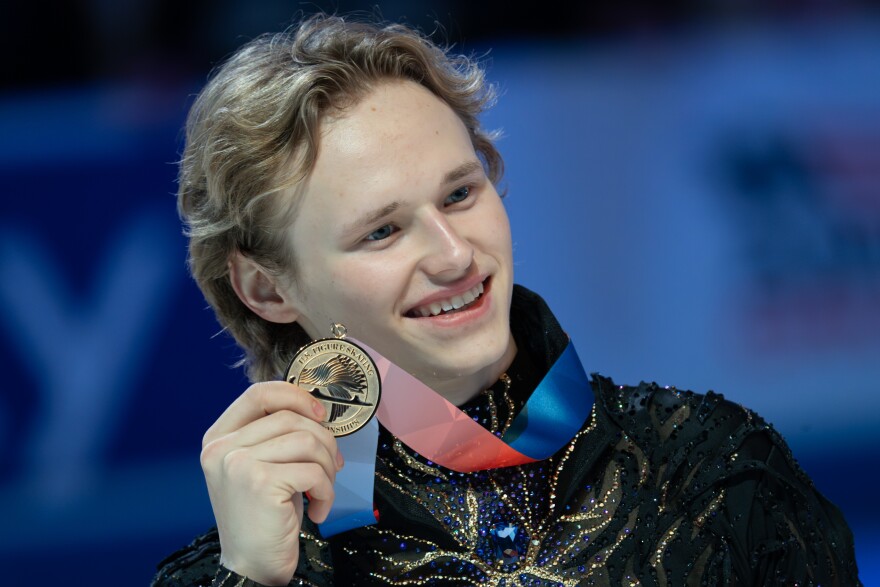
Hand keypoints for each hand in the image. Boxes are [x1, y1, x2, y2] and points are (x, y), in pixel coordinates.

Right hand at [200, 381, 341, 585]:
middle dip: (323, 441)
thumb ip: (275, 435)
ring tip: (322, 490)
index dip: (295, 396)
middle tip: (331, 467)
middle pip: (291, 418)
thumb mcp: (262, 465)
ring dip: (327, 467)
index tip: (319, 414)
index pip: (259, 393)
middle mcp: (221, 448)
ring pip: (307, 441)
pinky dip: (326, 491)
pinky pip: (313, 471)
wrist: (252, 567)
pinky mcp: (259, 482)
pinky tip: (317, 510)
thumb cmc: (265, 516)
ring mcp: (237, 463)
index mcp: (218, 438)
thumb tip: (317, 411)